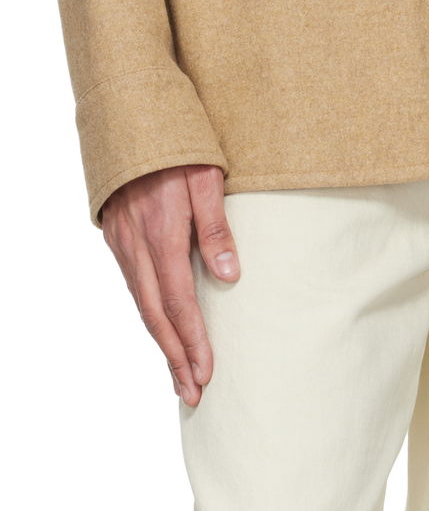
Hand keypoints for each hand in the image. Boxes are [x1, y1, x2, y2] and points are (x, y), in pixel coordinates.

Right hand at [99, 163, 240, 403]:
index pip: (179, 302)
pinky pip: (133, 287)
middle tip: (192, 393)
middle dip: (174, 358)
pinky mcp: (117, 238)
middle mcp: (136, 246)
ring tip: (179, 375)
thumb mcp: (206, 177)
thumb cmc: (176, 145)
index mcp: (162, 234)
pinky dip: (149, 316)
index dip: (192, 341)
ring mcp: (122, 243)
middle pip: (155, 316)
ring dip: (161, 343)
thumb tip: (230, 277)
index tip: (206, 372)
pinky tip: (162, 332)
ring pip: (141, 305)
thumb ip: (217, 226)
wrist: (129, 117)